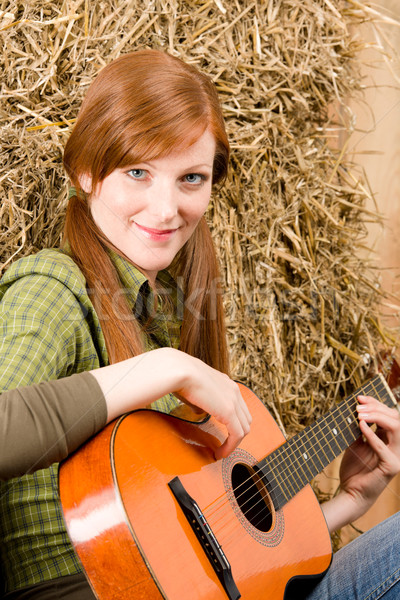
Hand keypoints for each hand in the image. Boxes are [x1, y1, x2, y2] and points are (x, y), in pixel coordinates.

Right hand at [173, 352, 251, 458]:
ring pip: (244, 428)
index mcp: (226, 383)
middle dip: (236, 434)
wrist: (178, 370)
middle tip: (223, 445)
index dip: (233, 423)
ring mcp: (233, 400)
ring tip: (221, 452)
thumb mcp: (193, 389)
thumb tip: (200, 413)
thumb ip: (201, 402)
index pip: (238, 406)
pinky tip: (220, 453)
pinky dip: (230, 447)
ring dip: (234, 443)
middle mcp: (233, 390)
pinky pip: (237, 435)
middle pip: (245, 418)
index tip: (222, 434)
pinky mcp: (229, 411)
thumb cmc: (179, 377)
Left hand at [338, 394, 399, 518]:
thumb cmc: (354, 468)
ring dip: (377, 417)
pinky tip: (360, 426)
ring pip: (396, 429)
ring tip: (359, 414)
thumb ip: (358, 428)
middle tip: (358, 405)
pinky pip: (384, 448)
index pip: (389, 415)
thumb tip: (354, 407)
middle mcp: (397, 446)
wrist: (350, 492)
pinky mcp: (391, 467)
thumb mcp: (355, 442)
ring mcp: (396, 457)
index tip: (359, 397)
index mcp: (390, 439)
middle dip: (377, 408)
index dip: (376, 404)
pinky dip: (372, 435)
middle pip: (395, 418)